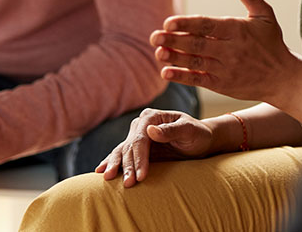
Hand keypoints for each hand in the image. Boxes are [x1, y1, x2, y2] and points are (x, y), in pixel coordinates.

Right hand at [95, 109, 213, 186]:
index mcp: (151, 116)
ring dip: (115, 166)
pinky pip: (121, 155)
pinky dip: (111, 163)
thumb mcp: (189, 130)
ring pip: (121, 151)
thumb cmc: (197, 134)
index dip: (139, 158)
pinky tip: (101, 171)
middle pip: (129, 147)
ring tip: (108, 179)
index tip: (141, 175)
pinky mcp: (137, 148)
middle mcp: (141, 124)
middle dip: (127, 166)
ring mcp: (137, 136)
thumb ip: (171, 130)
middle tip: (128, 184)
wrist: (199, 140)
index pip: (140, 139)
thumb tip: (151, 130)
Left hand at [151, 0, 298, 103]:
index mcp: (237, 30)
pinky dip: (183, 76)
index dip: (187, 24)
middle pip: (198, 44)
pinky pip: (200, 79)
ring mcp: (226, 69)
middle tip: (154, 36)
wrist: (283, 78)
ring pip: (196, 62)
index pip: (208, 25)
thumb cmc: (272, 44)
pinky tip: (166, 73)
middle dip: (174, 40)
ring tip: (157, 52)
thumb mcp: (265, 16)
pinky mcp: (223, 85)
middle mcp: (230, 50)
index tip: (169, 22)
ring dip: (175, 58)